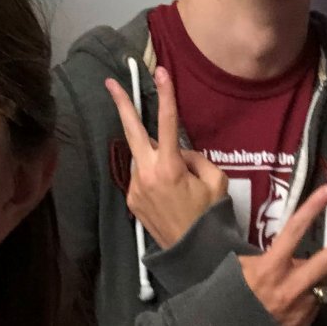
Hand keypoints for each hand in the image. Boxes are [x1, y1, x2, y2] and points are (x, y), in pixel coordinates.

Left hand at [109, 66, 228, 248]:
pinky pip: (142, 176)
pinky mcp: (131, 200)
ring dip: (152, 154)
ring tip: (175, 177)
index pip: (167, 123)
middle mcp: (147, 174)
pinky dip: (153, 174)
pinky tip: (168, 191)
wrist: (193, 255)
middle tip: (110, 82)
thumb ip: (196, 158)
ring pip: (141, 157)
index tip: (159, 72)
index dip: (164, 95)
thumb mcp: (216, 181)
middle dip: (121, 104)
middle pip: (131, 131)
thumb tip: (178, 150)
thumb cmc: (210, 217)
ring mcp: (135, 188)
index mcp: (169, 167)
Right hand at [237, 185, 326, 325]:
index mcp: (271, 268)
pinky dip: (304, 297)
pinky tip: (286, 301)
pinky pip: (312, 302)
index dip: (312, 208)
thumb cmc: (229, 296)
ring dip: (310, 278)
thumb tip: (284, 254)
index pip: (294, 230)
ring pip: (320, 283)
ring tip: (288, 284)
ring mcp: (301, 306)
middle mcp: (291, 286)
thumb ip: (264, 258)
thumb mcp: (239, 269)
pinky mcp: (305, 321)